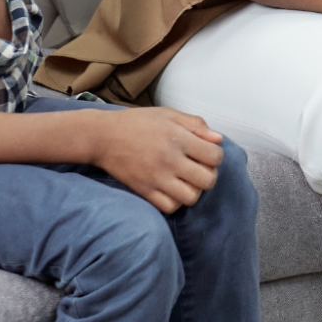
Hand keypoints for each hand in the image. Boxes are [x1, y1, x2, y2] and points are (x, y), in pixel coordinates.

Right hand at [88, 107, 225, 213]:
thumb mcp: (169, 114)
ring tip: (187, 180)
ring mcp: (157, 178)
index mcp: (178, 138)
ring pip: (191, 197)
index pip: (215, 156)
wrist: (103, 136)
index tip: (207, 153)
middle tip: (199, 168)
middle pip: (207, 180)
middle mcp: (170, 160)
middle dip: (209, 174)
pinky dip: (176, 202)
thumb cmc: (137, 123)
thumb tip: (217, 139)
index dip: (216, 156)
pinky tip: (173, 190)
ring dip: (194, 190)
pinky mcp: (145, 191)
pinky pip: (170, 207)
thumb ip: (196, 124)